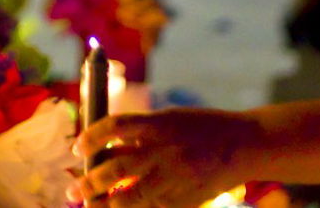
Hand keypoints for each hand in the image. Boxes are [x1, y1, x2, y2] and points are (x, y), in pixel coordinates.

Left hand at [70, 108, 260, 206]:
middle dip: (89, 182)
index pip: (113, 127)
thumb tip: (104, 147)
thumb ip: (141, 133)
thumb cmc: (204, 128)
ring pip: (127, 198)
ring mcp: (173, 179)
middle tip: (74, 189)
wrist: (245, 145)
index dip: (90, 138)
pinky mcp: (181, 202)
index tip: (77, 148)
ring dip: (103, 204)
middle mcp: (163, 151)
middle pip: (114, 167)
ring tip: (90, 206)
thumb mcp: (172, 119)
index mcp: (160, 124)